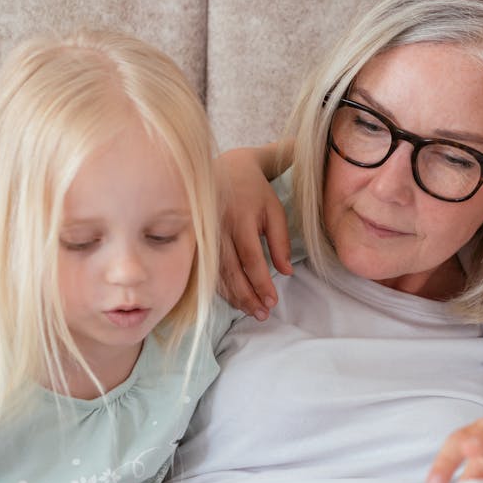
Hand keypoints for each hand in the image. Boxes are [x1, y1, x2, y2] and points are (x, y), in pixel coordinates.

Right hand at [216, 144, 293, 319]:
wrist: (226, 169)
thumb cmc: (255, 191)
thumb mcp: (275, 210)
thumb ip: (281, 240)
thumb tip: (286, 272)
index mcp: (240, 218)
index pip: (251, 258)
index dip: (261, 283)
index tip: (273, 301)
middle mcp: (218, 228)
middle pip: (231, 271)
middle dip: (247, 296)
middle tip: (262, 314)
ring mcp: (204, 235)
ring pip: (216, 273)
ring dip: (233, 296)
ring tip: (251, 311)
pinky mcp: (196, 240)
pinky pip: (206, 268)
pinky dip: (219, 287)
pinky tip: (232, 298)